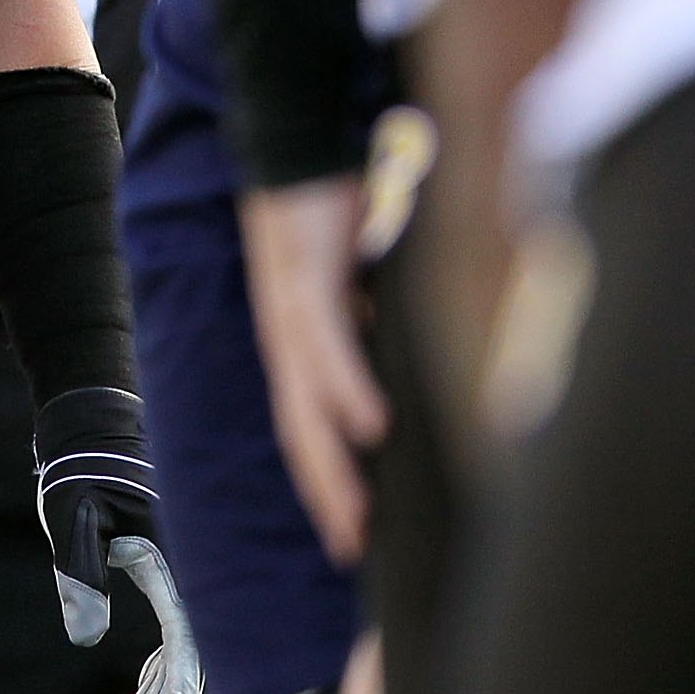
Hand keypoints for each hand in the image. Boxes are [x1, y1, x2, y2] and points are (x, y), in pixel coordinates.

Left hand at [32, 386, 203, 693]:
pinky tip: (151, 684)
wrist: (92, 425)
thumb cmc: (78, 469)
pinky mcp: (169, 565)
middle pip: (195, 639)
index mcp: (168, 550)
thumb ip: (79, 573)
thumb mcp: (71, 517)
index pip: (185, 624)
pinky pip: (181, 620)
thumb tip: (86, 637)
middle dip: (175, 688)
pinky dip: (169, 654)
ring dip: (170, 678)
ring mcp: (181, 565)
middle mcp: (186, 561)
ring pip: (190, 634)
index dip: (185, 672)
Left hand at [239, 175, 388, 564]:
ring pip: (306, 400)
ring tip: (356, 515)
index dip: (326, 482)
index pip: (309, 427)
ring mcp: (290, 311)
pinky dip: (345, 386)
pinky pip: (324, 341)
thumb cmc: (331, 217)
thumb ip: (374, 327)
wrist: (294, 144)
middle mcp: (286, 338)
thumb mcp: (360, 284)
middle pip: (300, 432)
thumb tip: (408, 365)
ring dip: (331, 460)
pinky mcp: (305, 278)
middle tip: (352, 550)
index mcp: (300, 344)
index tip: (350, 538)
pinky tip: (369, 425)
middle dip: (325, 494)